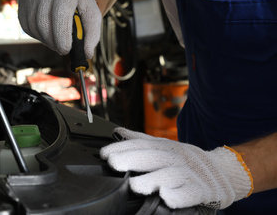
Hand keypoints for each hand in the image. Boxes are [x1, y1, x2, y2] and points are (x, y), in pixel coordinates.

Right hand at [18, 0, 101, 58]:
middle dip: (53, 42)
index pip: (59, 17)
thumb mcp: (93, 16)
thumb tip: (86, 54)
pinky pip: (26, 25)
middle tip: (62, 49)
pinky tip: (47, 33)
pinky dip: (37, 35)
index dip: (61, 38)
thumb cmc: (81, 5)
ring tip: (56, 40)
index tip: (66, 50)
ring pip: (34, 26)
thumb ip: (92, 35)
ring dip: (45, 40)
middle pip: (44, 24)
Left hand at [100, 127, 252, 208]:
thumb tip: (118, 132)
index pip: (141, 145)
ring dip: (151, 179)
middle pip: (152, 157)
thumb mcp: (164, 146)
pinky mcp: (200, 190)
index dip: (122, 148)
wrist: (223, 171)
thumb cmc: (186, 160)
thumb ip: (141, 141)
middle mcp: (175, 158)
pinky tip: (166, 196)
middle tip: (113, 163)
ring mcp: (188, 174)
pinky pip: (189, 193)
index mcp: (165, 147)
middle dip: (132, 159)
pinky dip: (178, 195)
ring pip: (169, 175)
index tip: (105, 153)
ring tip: (134, 185)